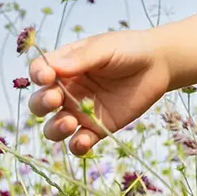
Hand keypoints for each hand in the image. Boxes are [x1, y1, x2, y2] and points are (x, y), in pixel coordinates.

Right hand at [28, 30, 170, 156]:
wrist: (158, 64)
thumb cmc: (129, 49)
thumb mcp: (105, 48)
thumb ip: (81, 58)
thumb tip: (54, 69)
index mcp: (64, 65)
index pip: (40, 72)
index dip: (38, 76)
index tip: (47, 77)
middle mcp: (67, 90)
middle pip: (39, 103)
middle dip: (42, 104)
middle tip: (56, 100)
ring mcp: (80, 111)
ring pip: (54, 127)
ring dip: (55, 129)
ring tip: (69, 122)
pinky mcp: (97, 128)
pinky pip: (79, 143)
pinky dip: (77, 147)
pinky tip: (83, 142)